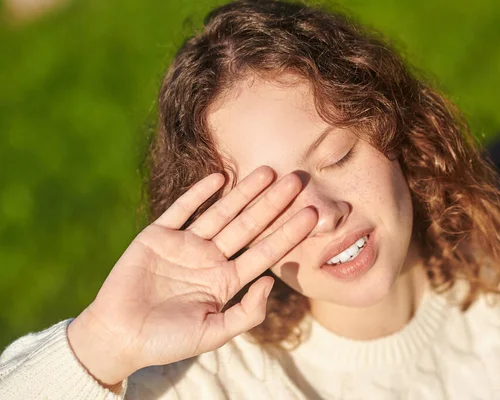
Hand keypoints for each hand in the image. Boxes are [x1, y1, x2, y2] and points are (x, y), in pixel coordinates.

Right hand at [67, 166, 316, 385]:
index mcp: (226, 281)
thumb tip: (270, 283)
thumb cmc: (167, 341)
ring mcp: (185, 245)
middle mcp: (210, 258)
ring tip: (267, 171)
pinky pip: (182, 210)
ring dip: (243, 192)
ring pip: (221, 213)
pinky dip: (199, 194)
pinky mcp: (157, 236)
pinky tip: (219, 177)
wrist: (118, 336)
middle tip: (297, 180)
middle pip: (248, 225)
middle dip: (272, 203)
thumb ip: (247, 312)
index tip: (313, 213)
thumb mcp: (214, 333)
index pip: (264, 251)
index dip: (289, 233)